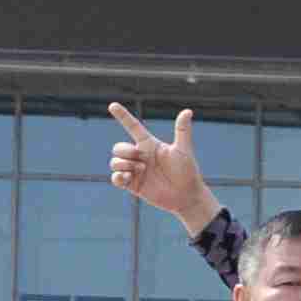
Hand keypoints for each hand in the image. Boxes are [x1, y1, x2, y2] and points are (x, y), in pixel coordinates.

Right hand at [106, 103, 220, 231]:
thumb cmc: (187, 171)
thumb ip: (182, 131)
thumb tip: (188, 111)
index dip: (122, 116)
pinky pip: (115, 178)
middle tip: (143, 160)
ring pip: (114, 162)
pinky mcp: (132, 184)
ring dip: (124, 164)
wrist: (186, 195)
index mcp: (149, 144)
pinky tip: (128, 178)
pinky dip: (118, 177)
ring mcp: (134, 170)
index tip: (112, 105)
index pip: (132, 126)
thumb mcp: (183, 150)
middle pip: (118, 147)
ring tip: (141, 170)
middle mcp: (139, 156)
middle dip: (126, 152)